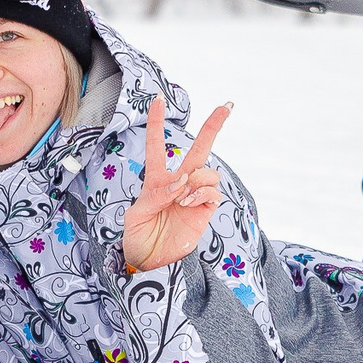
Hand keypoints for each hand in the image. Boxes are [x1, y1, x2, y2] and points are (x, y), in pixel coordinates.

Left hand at [120, 95, 231, 274]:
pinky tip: (188, 204)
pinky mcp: (206, 210)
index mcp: (156, 180)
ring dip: (196, 179)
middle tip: (227, 105)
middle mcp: (179, 183)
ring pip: (208, 171)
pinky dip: (201, 193)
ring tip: (182, 199)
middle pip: (199, 149)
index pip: (157, 147)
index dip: (157, 123)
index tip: (157, 99)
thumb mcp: (136, 214)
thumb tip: (181, 183)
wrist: (150, 262)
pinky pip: (212, 192)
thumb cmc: (137, 238)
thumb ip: (156, 195)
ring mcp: (194, 195)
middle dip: (213, 126)